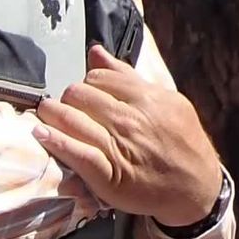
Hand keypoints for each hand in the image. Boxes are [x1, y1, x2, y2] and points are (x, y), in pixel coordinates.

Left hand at [35, 48, 222, 222]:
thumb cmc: (180, 143)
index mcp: (146, 98)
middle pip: (79, 95)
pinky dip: (55, 142)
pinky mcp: (108, 176)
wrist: (197, 187)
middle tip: (66, 106)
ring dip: (51, 114)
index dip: (86, 83)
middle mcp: (130, 120)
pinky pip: (76, 153)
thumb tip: (94, 51)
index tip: (84, 94)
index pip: (98, 77)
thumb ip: (126, 76)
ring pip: (72, 119)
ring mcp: (118, 147)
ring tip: (45, 114)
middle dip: (67, 98)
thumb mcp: (165, 102)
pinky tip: (41, 135)